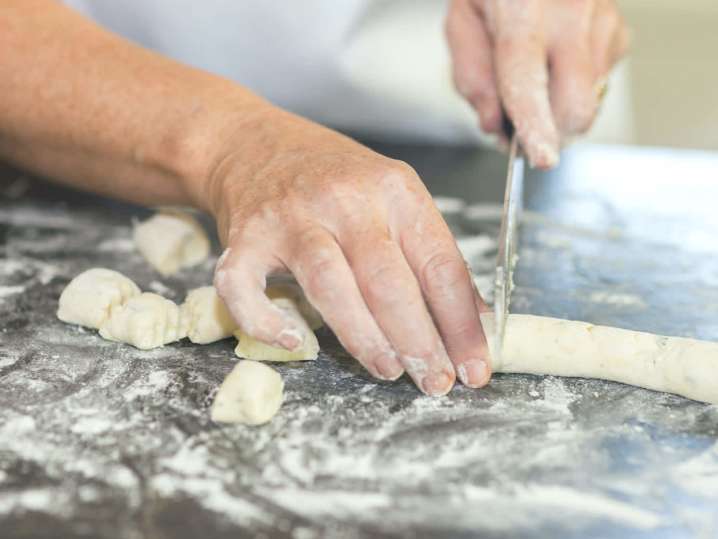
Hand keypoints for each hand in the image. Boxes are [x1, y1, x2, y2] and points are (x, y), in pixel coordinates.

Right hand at [206, 106, 491, 394]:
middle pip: (388, 279)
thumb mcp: (393, 199)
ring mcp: (291, 217)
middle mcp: (345, 199)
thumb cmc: (334, 179)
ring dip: (364, 337)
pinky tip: (292, 342)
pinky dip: (264, 321)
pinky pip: (245, 286)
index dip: (461, 324)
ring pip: (331, 284)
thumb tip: (473, 321)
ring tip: (388, 370)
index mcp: (394, 190)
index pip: (440, 264)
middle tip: (434, 381)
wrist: (256, 142)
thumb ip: (428, 254)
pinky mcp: (244, 236)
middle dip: (418, 340)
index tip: (474, 367)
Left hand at [446, 0, 628, 167]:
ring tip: (536, 78)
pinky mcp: (619, 29)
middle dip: (552, 132)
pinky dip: (577, 88)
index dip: (535, 123)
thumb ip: (471, 76)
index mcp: (522, 7)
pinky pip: (602, 82)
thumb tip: (494, 126)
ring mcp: (602, 18)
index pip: (527, 77)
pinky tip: (558, 62)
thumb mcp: (461, 21)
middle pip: (575, 103)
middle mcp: (570, 10)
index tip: (542, 157)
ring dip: (560, 109)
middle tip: (524, 131)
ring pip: (591, 100)